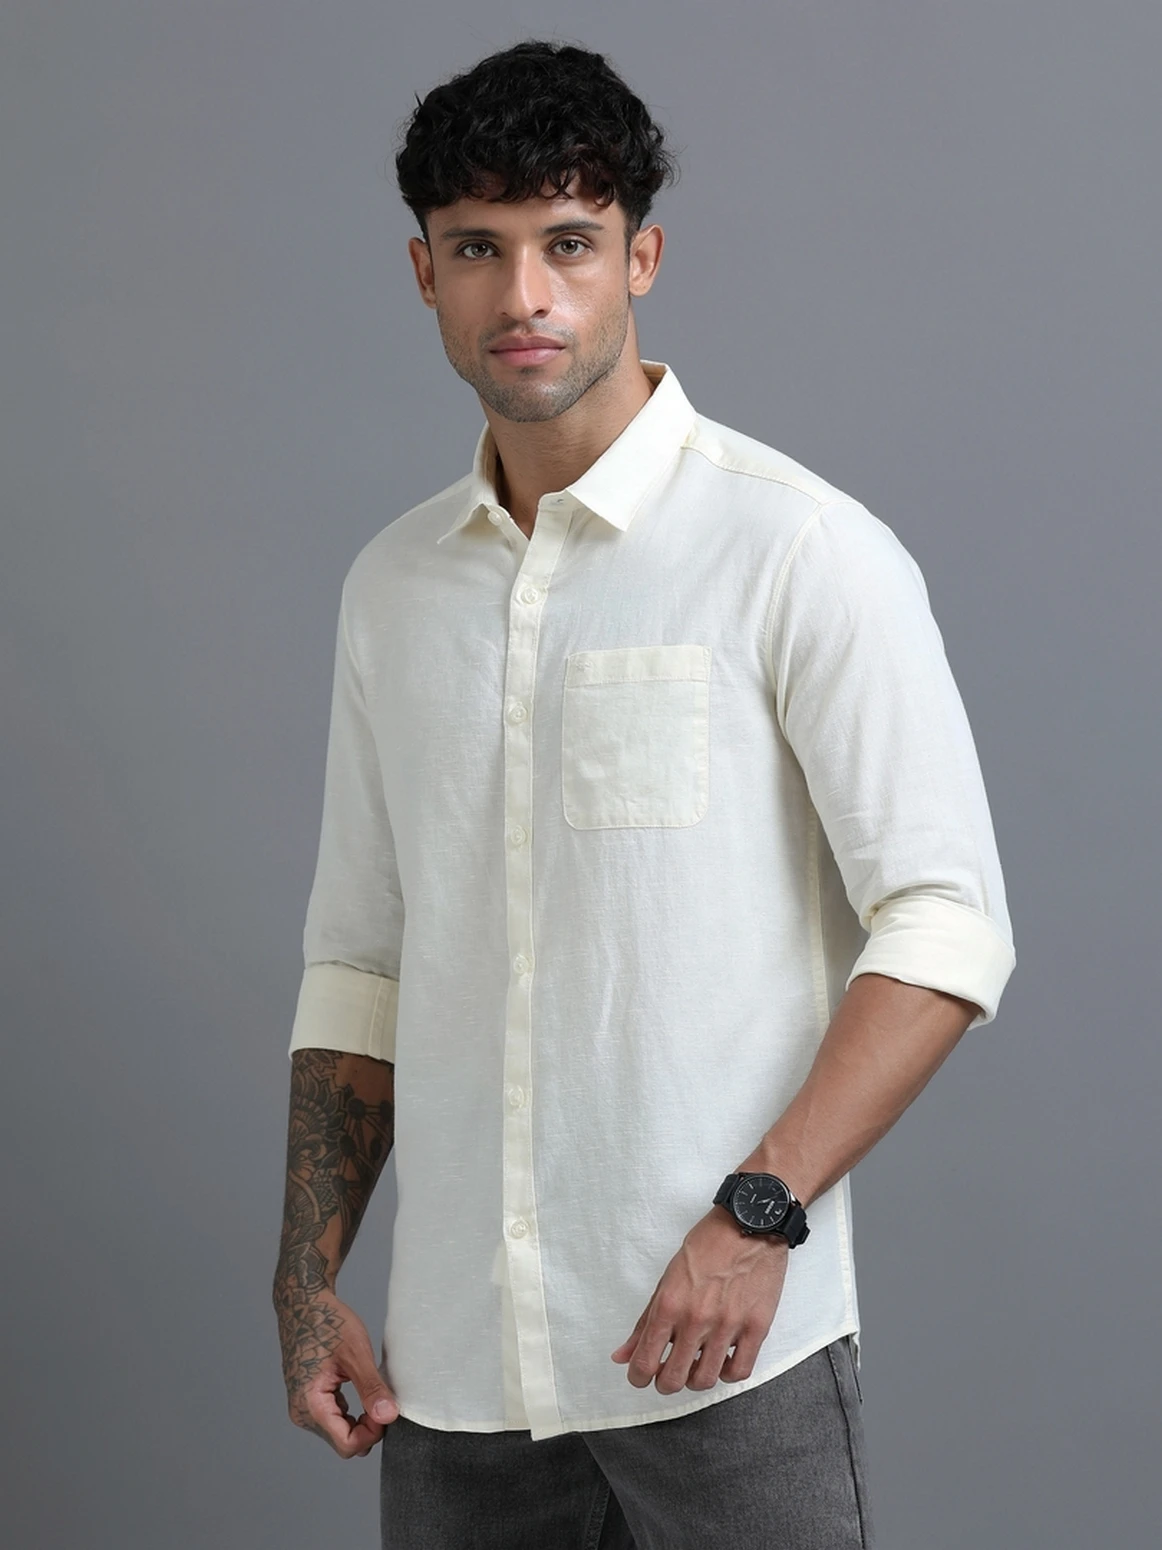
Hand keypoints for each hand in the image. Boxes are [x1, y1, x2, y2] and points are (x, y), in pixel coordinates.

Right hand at [276, 1285, 399, 1456]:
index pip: (347, 1445)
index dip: (372, 1433)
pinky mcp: (308, 1399)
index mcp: (310, 1405)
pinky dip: (351, 1412)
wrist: (302, 1302)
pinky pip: (333, 1419)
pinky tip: (360, 1388)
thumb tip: (389, 1417)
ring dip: (360, 1419)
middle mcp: (302, 1412)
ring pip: (339, 1431)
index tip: (387, 1408)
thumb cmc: (327, 1322)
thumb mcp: (355, 1353)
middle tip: (383, 1397)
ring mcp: (303, 1407)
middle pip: (343, 1441)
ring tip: (372, 1389)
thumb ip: (371, 1388)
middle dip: (368, 1428)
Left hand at [610, 1208, 788, 1393]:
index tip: (640, 1376)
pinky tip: (722, 1360)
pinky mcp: (757, 1327)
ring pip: (706, 1380)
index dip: (638, 1377)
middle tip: (667, 1374)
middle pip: (674, 1379)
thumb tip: (623, 1355)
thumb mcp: (667, 1278)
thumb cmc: (707, 1245)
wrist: (749, 1224)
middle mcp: (697, 1319)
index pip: (645, 1361)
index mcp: (669, 1304)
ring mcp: (728, 1325)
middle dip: (665, 1383)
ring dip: (695, 1380)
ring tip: (695, 1366)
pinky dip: (727, 1373)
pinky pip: (739, 1371)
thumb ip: (645, 1320)